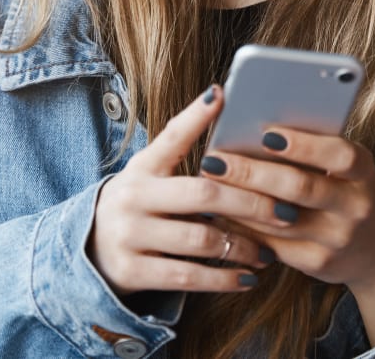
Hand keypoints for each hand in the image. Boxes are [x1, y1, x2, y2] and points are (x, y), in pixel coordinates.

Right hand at [88, 86, 281, 295]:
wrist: (88, 249)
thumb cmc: (139, 203)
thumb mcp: (150, 173)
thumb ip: (183, 152)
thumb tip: (224, 105)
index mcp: (143, 166)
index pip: (172, 135)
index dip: (195, 116)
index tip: (221, 95)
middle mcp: (133, 196)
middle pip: (203, 194)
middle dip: (251, 203)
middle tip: (286, 212)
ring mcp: (130, 234)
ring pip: (200, 239)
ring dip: (243, 246)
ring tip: (270, 251)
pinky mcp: (131, 271)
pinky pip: (187, 277)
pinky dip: (223, 279)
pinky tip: (247, 278)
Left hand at [201, 128, 374, 344]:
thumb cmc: (350, 189)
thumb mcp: (348, 167)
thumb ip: (314, 148)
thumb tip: (255, 127)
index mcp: (363, 171)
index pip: (339, 154)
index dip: (303, 145)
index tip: (265, 133)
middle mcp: (355, 206)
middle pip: (300, 187)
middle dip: (251, 173)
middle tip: (213, 160)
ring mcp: (337, 239)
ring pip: (279, 220)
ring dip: (237, 201)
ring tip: (206, 183)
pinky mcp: (318, 263)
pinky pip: (273, 245)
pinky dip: (243, 227)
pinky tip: (219, 212)